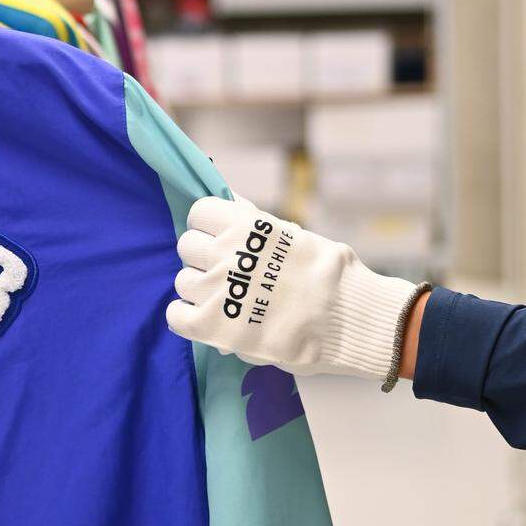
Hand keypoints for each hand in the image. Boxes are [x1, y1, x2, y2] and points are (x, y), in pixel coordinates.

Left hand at [166, 195, 427, 387]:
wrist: (350, 321)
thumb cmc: (331, 275)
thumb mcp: (295, 234)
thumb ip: (256, 221)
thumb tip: (230, 199)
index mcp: (245, 226)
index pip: (199, 213)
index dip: (209, 226)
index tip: (222, 240)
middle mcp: (224, 253)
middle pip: (187, 246)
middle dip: (204, 258)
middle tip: (229, 274)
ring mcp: (215, 290)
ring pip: (183, 281)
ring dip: (200, 289)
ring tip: (226, 300)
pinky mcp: (211, 326)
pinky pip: (176, 316)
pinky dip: (187, 318)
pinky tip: (207, 320)